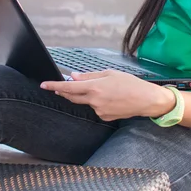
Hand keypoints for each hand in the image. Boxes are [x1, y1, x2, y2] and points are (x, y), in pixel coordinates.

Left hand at [41, 70, 175, 120]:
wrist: (145, 100)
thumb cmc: (130, 83)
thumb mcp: (110, 74)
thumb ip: (89, 76)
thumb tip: (74, 76)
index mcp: (95, 87)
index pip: (69, 88)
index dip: (55, 86)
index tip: (44, 85)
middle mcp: (94, 100)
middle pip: (73, 97)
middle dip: (65, 92)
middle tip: (61, 87)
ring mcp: (99, 111)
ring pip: (87, 102)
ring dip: (88, 95)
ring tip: (107, 89)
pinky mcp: (104, 117)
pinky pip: (96, 108)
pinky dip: (99, 102)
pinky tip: (112, 98)